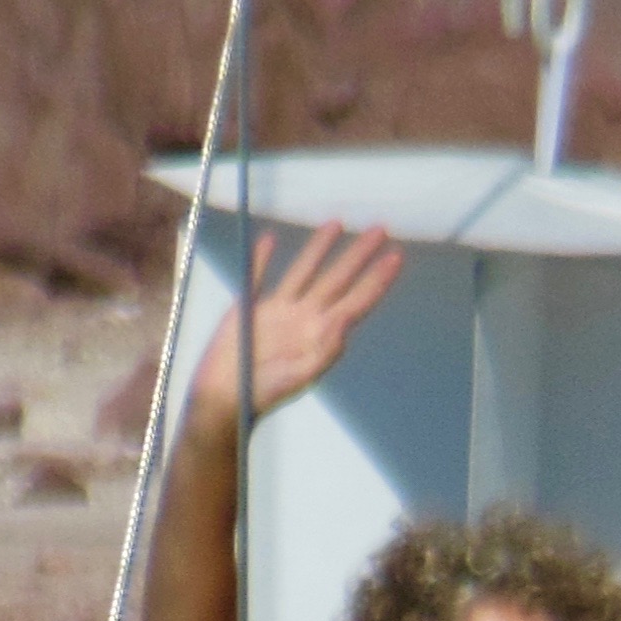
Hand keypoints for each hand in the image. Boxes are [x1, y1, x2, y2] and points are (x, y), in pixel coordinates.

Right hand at [193, 223, 403, 427]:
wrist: (225, 398)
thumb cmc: (264, 393)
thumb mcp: (299, 375)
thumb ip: (326, 350)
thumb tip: (346, 321)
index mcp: (320, 334)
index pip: (355, 301)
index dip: (376, 280)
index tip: (395, 257)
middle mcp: (304, 318)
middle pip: (337, 279)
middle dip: (358, 254)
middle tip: (380, 229)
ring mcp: (278, 311)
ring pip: (303, 270)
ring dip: (319, 247)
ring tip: (336, 223)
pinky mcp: (250, 308)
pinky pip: (257, 275)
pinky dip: (262, 258)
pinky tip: (269, 239)